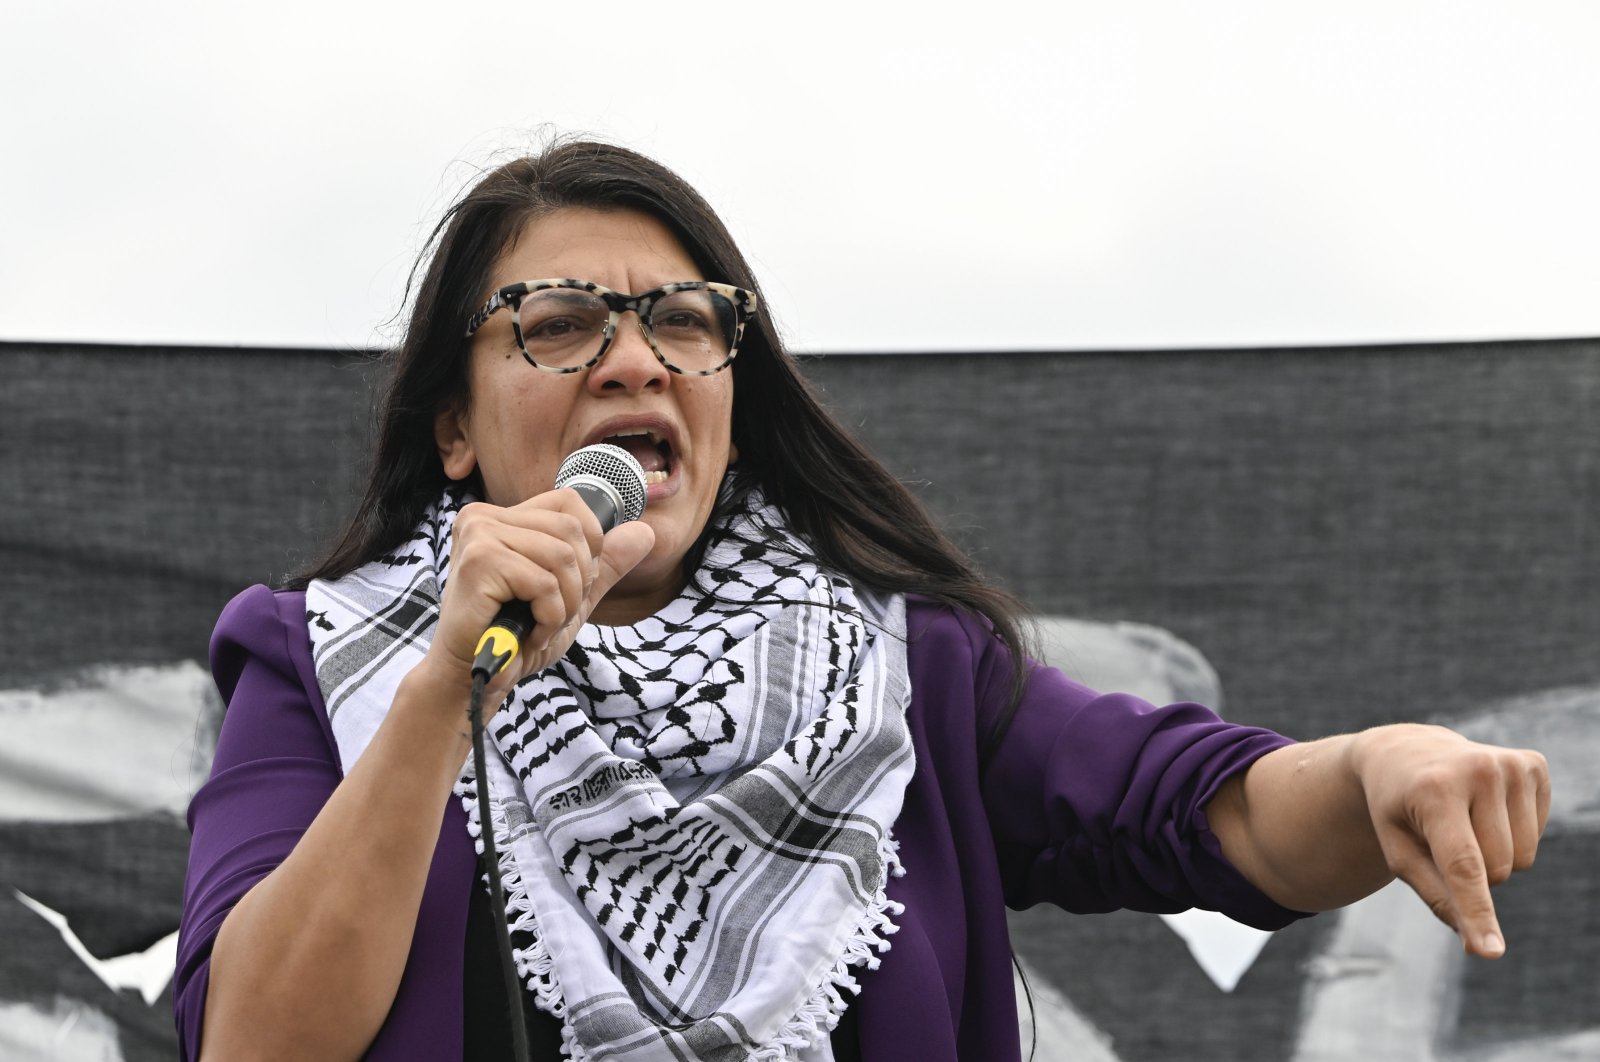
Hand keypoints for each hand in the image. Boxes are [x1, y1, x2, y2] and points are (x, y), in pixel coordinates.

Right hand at [421, 489, 655, 704]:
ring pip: (561, 556)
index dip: (589, 544)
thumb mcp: (571, 596)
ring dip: (565, 604)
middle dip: (579, 582)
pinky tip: (529, 634)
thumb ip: (604, 564)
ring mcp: (478, 535)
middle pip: (571, 530)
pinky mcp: (479, 562)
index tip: (570, 585)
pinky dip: (549, 618)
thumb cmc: (515, 638)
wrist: (473, 680)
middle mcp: (484, 516)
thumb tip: (646, 531)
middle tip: (552, 613)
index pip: (570, 502)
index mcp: (502, 517)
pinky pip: (545, 583)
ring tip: (539, 625)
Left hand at [1351, 723, 1549, 956]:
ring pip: (1524, 857)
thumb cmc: (1397, 809)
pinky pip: (1538, 833)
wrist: (1403, 752)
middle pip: (1499, 868)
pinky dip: (1513, 831)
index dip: (1477, 912)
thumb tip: (1477, 944)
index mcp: (1435, 790)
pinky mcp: (1533, 763)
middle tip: (1442, 836)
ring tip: (1462, 818)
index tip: (1491, 952)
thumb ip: (1435, 894)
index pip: (1463, 865)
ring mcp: (1510, 763)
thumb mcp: (1398, 850)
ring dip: (1495, 854)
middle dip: (1473, 871)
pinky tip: (1484, 804)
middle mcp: (1477, 770)